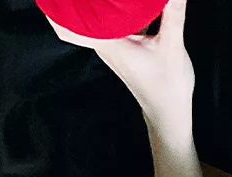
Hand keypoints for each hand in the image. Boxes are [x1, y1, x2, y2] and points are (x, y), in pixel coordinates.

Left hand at [49, 0, 193, 122]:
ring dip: (89, 8)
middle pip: (70, 23)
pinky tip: (117, 7)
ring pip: (87, 25)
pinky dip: (104, 16)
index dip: (59, 7)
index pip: (69, 25)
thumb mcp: (172, 47)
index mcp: (109, 44)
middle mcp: (103, 45)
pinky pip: (103, 29)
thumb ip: (173, 15)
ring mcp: (109, 49)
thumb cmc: (167, 85)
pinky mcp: (118, 50)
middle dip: (70, 5)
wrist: (168, 110)